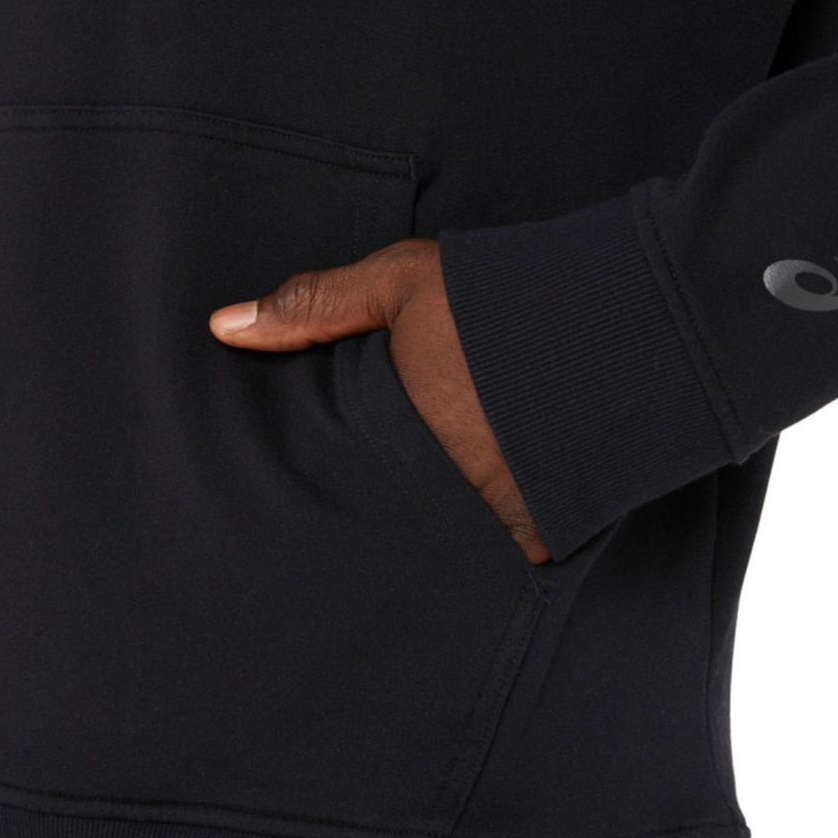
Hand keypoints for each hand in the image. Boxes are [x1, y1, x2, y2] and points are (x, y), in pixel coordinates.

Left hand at [208, 238, 550, 564]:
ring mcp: (487, 519)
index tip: (336, 467)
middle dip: (385, 502)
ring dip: (439, 521)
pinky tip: (495, 508)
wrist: (616, 321)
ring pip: (441, 538)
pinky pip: (504, 554)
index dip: (337, 468)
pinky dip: (497, 537)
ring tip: (440, 501)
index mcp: (389, 432)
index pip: (339, 472)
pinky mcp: (541, 535)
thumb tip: (221, 326)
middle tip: (385, 492)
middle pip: (388, 512)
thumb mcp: (398, 283)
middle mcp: (433, 487)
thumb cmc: (498, 297)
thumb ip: (312, 305)